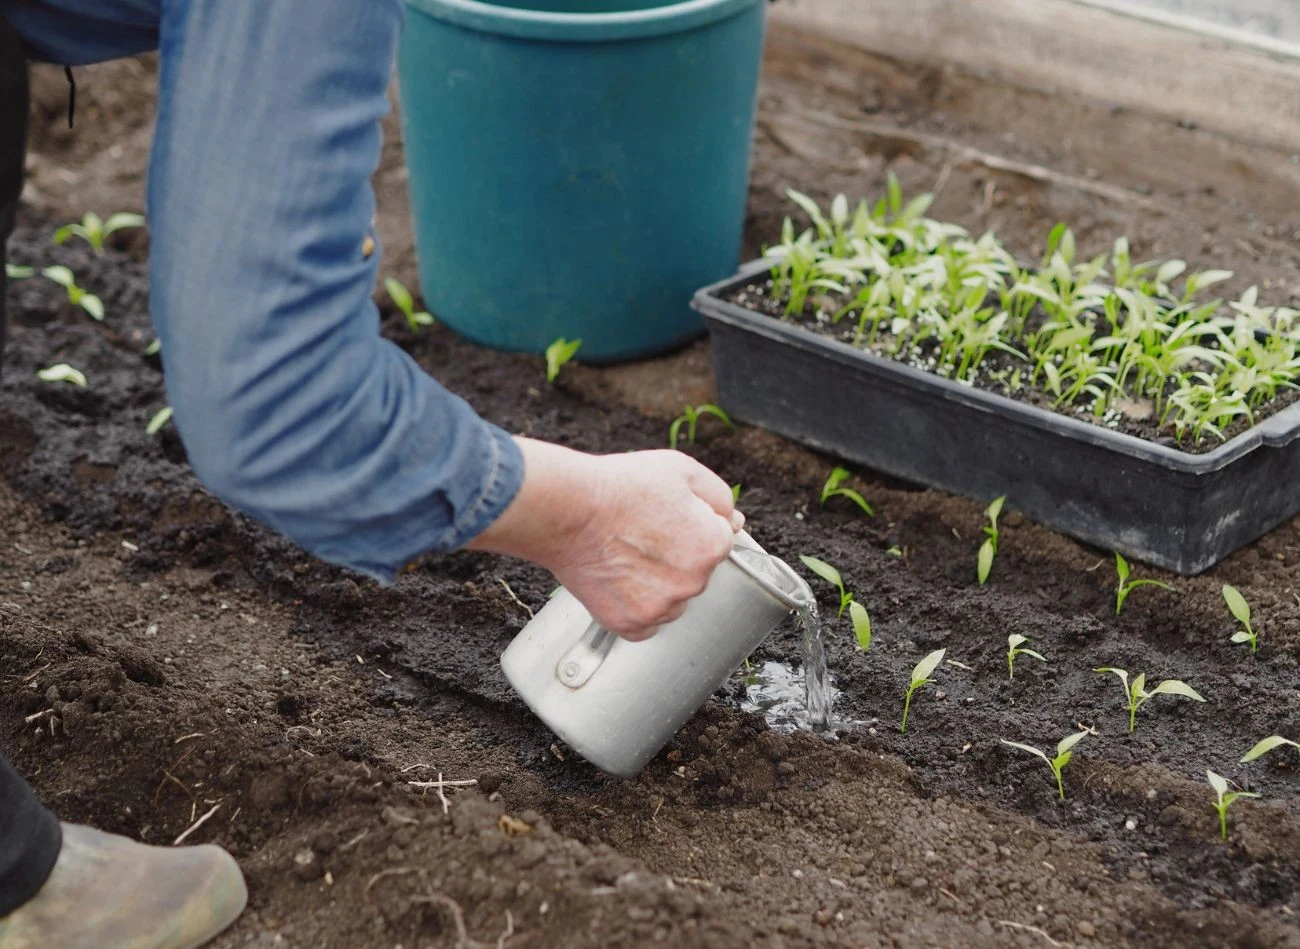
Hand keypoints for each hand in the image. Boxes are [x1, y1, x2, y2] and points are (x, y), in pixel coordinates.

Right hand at [467, 437, 742, 639]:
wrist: (567, 511)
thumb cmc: (620, 486)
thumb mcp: (681, 470)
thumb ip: (719, 497)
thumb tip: (733, 521)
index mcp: (712, 546)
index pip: (718, 541)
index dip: (690, 524)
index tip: (664, 517)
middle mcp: (693, 584)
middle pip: (695, 573)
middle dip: (676, 556)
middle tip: (641, 533)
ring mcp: (661, 608)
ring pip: (672, 599)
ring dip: (658, 584)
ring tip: (626, 554)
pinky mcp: (630, 625)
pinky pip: (645, 621)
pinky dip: (634, 605)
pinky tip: (618, 577)